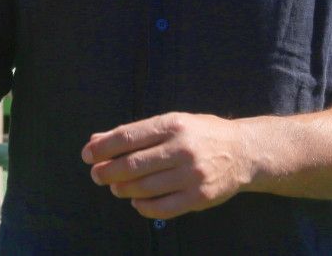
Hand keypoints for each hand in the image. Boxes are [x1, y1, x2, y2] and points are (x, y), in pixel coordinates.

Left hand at [82, 112, 258, 219]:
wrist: (243, 151)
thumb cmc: (201, 134)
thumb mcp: (172, 123)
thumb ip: (135, 132)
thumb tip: (96, 140)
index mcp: (173, 124)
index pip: (127, 137)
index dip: (102, 148)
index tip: (88, 155)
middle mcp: (182, 149)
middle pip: (132, 165)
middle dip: (107, 171)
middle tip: (96, 175)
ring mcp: (191, 175)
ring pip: (143, 188)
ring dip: (122, 189)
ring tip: (116, 187)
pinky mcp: (199, 197)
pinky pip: (161, 208)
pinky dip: (142, 206)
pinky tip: (136, 200)